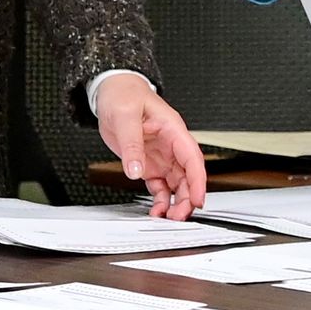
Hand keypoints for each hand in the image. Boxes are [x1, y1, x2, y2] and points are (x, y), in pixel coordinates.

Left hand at [94, 74, 211, 221]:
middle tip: (178, 216)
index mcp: (173, 130)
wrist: (112, 91)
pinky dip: (159, 199)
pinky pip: (159, 185)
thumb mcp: (125, 117)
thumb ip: (132, 145)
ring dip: (175, 201)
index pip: (192, 158)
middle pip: (187, 175)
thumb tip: (135, 171)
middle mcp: (171, 145)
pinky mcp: (149, 163)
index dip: (197, 180)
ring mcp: (162, 156)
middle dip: (186, 197)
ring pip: (176, 184)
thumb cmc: (124, 96)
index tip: (197, 198)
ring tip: (167, 218)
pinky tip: (156, 209)